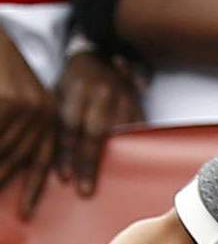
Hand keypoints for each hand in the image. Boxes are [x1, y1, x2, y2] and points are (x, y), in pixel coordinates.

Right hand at [0, 28, 60, 216]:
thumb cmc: (1, 68)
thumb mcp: (18, 97)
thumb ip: (19, 130)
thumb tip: (8, 166)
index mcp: (47, 114)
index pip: (40, 159)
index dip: (31, 188)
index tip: (25, 214)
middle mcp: (42, 112)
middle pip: (15, 161)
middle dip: (0, 179)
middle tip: (4, 212)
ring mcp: (23, 108)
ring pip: (3, 154)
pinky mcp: (7, 104)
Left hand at [55, 48, 144, 197]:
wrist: (100, 54)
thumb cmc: (73, 81)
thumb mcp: (59, 91)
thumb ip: (57, 118)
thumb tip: (51, 157)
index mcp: (77, 89)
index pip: (70, 125)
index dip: (67, 153)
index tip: (65, 177)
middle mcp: (101, 92)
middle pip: (94, 132)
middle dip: (88, 163)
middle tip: (85, 190)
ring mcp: (124, 96)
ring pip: (119, 132)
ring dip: (114, 158)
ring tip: (111, 182)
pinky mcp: (139, 102)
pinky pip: (138, 128)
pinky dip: (134, 147)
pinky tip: (131, 165)